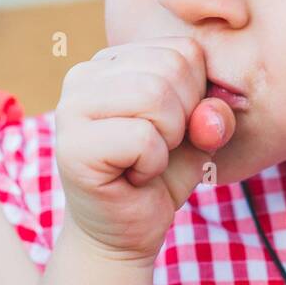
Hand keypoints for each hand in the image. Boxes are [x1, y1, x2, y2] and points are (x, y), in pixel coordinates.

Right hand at [54, 37, 236, 264]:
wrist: (123, 234)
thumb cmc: (159, 176)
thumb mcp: (199, 136)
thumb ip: (215, 115)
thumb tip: (211, 114)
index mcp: (114, 60)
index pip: (183, 50)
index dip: (197, 95)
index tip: (172, 129)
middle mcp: (84, 74)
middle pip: (171, 68)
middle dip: (184, 118)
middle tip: (158, 149)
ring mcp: (71, 106)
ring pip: (155, 96)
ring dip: (168, 141)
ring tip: (146, 160)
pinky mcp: (71, 144)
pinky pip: (141, 138)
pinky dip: (152, 164)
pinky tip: (132, 177)